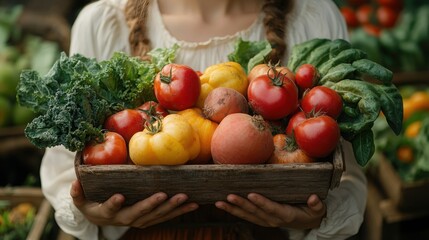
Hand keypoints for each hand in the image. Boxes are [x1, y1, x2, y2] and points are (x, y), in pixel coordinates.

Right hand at [70, 180, 198, 227]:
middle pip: (140, 214)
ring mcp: (140, 220)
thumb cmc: (92, 204)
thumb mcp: (81, 200)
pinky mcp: (150, 219)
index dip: (114, 204)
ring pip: (157, 216)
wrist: (102, 220)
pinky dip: (179, 211)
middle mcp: (125, 219)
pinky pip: (166, 216)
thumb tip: (74, 183)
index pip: (110, 209)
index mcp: (108, 213)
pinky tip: (193, 204)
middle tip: (165, 195)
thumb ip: (77, 193)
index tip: (119, 197)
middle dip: (153, 205)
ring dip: (171, 208)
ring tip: (186, 199)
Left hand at [215, 193, 325, 228]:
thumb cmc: (312, 212)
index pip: (272, 208)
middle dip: (241, 204)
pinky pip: (246, 216)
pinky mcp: (261, 219)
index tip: (251, 195)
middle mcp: (273, 219)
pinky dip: (234, 211)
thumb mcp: (318, 210)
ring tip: (219, 202)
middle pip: (255, 212)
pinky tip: (223, 204)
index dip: (262, 202)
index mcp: (286, 215)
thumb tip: (314, 198)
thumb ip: (316, 205)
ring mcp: (265, 221)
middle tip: (229, 196)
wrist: (308, 223)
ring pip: (247, 215)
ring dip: (233, 209)